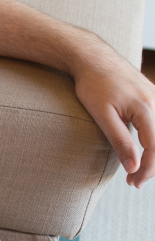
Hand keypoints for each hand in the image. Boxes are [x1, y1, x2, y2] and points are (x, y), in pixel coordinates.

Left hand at [73, 51, 154, 187]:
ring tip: (136, 170)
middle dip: (151, 165)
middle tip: (134, 182)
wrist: (92, 57)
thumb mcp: (102, 115)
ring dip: (153, 153)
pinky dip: (153, 139)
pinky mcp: (152, 95)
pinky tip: (143, 150)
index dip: (147, 168)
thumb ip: (119, 140)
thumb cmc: (93, 85)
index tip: (134, 182)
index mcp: (146, 108)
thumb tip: (134, 166)